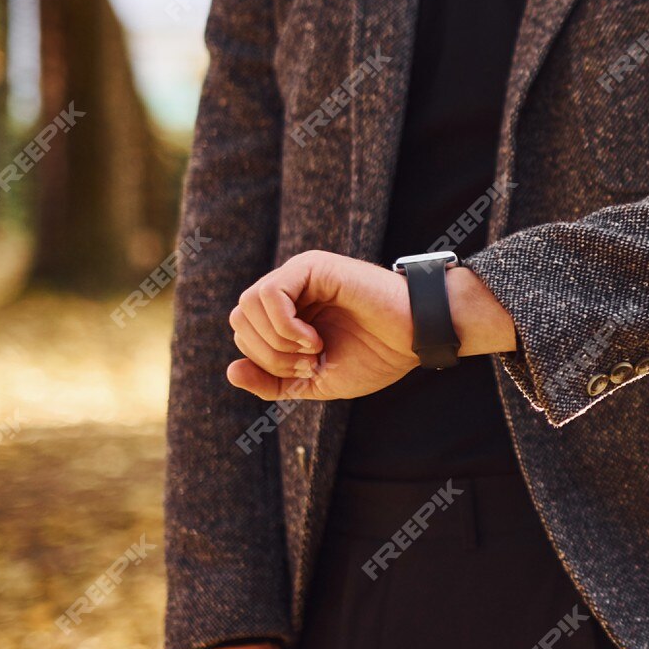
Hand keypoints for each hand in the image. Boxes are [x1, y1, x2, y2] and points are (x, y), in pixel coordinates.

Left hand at [227, 250, 416, 400]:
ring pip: (247, 306)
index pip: (243, 333)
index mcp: (288, 312)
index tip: (310, 369)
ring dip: (276, 342)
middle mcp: (290, 289)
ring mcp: (300, 274)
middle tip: (310, 362)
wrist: (417, 337)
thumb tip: (230, 371)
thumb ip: (274, 381)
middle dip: (268, 354)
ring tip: (313, 350)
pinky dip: (283, 326)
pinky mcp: (312, 266)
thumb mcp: (317, 381)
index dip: (265, 361)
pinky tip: (313, 339)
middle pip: (239, 320)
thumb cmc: (378, 355)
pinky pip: (269, 294)